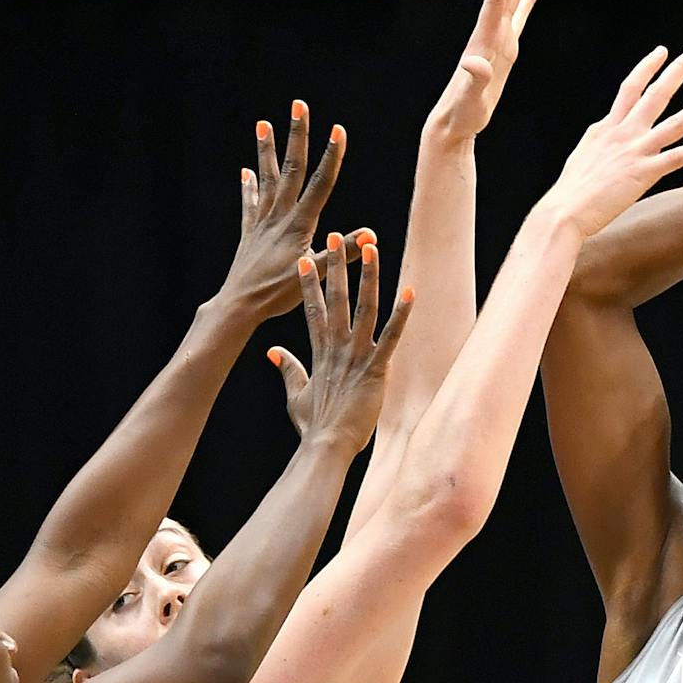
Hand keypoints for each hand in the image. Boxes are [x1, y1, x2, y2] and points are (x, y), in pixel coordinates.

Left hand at [222, 104, 369, 319]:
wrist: (239, 305)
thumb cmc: (277, 294)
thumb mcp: (315, 274)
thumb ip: (342, 253)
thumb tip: (371, 236)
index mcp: (298, 224)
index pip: (320, 184)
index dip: (331, 156)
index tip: (338, 130)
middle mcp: (278, 216)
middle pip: (291, 169)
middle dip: (297, 136)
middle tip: (299, 106)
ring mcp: (262, 222)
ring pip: (268, 179)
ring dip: (267, 151)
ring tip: (263, 124)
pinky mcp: (249, 232)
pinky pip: (250, 203)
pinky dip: (250, 186)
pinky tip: (247, 171)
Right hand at [269, 235, 414, 452]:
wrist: (326, 447)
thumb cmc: (314, 426)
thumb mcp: (296, 394)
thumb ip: (288, 369)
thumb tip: (273, 352)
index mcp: (319, 351)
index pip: (313, 308)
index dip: (310, 282)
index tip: (305, 258)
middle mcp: (337, 346)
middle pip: (336, 298)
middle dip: (336, 265)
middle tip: (336, 235)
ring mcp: (356, 355)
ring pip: (364, 308)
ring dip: (368, 276)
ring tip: (370, 247)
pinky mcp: (376, 368)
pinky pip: (392, 336)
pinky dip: (401, 313)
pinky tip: (410, 291)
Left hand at [426, 0, 541, 144]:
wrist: (455, 122)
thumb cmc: (463, 114)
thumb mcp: (470, 100)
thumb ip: (475, 80)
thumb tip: (474, 63)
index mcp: (486, 40)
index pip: (496, 1)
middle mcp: (491, 32)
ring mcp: (498, 38)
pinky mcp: (504, 48)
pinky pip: (519, 15)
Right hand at [540, 44, 682, 239]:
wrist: (564, 211)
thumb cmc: (571, 190)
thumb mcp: (584, 154)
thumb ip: (599, 138)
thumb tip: (605, 126)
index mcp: (607, 127)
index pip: (630, 88)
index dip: (647, 67)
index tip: (662, 51)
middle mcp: (624, 133)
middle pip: (656, 93)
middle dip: (679, 69)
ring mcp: (636, 152)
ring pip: (677, 122)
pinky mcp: (644, 174)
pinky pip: (678, 157)